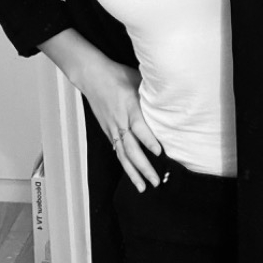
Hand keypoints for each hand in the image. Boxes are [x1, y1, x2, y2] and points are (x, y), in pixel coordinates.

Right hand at [79, 55, 161, 190]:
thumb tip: (170, 98)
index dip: (148, 140)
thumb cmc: (117, 75)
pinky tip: (132, 174)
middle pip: (131, 148)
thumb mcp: (137, 79)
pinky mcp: (108, 131)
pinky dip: (124, 164)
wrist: (92, 76)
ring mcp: (112, 128)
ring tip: (142, 187)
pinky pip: (117, 150)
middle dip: (143, 166)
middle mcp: (120, 121)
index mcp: (129, 106)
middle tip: (155, 181)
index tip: (159, 152)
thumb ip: (150, 93)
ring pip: (122, 154)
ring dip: (132, 172)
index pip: (139, 126)